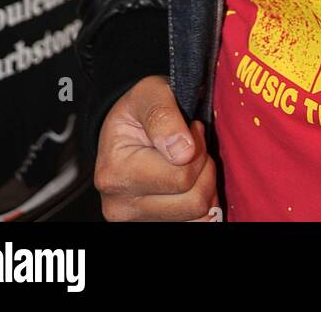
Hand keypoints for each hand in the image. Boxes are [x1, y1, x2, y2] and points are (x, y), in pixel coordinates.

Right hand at [94, 74, 220, 220]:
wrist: (125, 128)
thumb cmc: (139, 108)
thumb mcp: (150, 93)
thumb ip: (163, 116)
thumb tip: (184, 152)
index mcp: (115, 174)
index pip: (181, 177)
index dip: (198, 149)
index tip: (192, 128)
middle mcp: (120, 207)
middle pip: (193, 202)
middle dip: (205, 170)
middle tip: (194, 146)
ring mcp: (136, 222)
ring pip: (198, 216)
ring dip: (204, 187)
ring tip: (190, 162)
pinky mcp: (151, 227)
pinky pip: (195, 224)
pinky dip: (201, 202)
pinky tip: (190, 182)